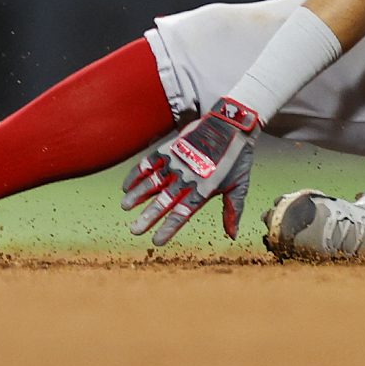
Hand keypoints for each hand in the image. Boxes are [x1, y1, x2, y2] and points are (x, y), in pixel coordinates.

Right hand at [121, 97, 260, 244]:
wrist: (231, 124)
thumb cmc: (237, 158)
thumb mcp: (239, 186)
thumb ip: (233, 211)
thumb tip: (232, 235)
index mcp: (203, 190)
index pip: (182, 213)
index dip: (168, 228)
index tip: (156, 241)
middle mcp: (187, 178)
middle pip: (163, 201)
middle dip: (148, 217)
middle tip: (134, 230)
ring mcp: (176, 162)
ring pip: (153, 182)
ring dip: (137, 195)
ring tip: (124, 206)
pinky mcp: (170, 148)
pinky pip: (149, 162)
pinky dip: (137, 174)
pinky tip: (127, 184)